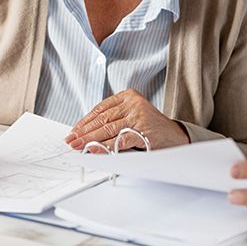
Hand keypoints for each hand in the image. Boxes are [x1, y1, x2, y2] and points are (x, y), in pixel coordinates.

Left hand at [65, 89, 189, 150]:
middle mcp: (133, 102)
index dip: (85, 121)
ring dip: (90, 139)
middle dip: (84, 132)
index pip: (100, 109)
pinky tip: (95, 150)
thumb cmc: (150, 128)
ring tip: (78, 146)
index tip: (73, 131)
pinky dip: (105, 146)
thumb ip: (113, 120)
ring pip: (108, 128)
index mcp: (128, 95)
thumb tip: (85, 134)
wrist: (176, 136)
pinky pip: (119, 139)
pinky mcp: (143, 129)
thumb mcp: (131, 117)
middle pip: (102, 119)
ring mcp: (138, 115)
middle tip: (71, 141)